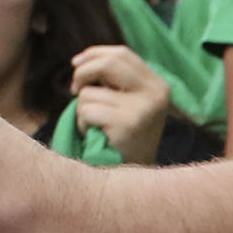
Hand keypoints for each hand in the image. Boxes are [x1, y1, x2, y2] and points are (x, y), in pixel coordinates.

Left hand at [68, 45, 173, 165]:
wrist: (135, 178)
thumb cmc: (123, 136)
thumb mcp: (127, 102)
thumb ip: (113, 80)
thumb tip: (79, 61)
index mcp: (158, 85)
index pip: (122, 54)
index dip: (94, 54)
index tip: (75, 63)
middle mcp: (156, 93)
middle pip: (109, 64)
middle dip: (82, 73)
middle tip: (74, 90)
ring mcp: (143, 109)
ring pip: (90, 92)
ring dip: (82, 108)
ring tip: (96, 125)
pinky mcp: (127, 124)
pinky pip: (86, 111)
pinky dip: (82, 123)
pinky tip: (95, 135)